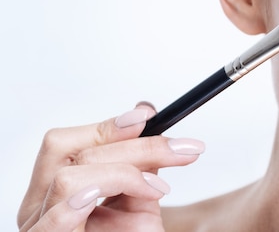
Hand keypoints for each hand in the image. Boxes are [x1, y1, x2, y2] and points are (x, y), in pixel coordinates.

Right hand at [18, 102, 204, 231]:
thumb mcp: (137, 199)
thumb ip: (139, 162)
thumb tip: (146, 114)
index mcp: (55, 188)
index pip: (66, 142)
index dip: (108, 124)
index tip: (151, 115)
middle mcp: (38, 207)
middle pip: (73, 153)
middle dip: (136, 146)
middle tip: (183, 150)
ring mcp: (41, 229)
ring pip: (72, 178)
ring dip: (125, 175)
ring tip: (158, 191)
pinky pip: (59, 220)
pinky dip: (90, 199)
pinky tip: (121, 192)